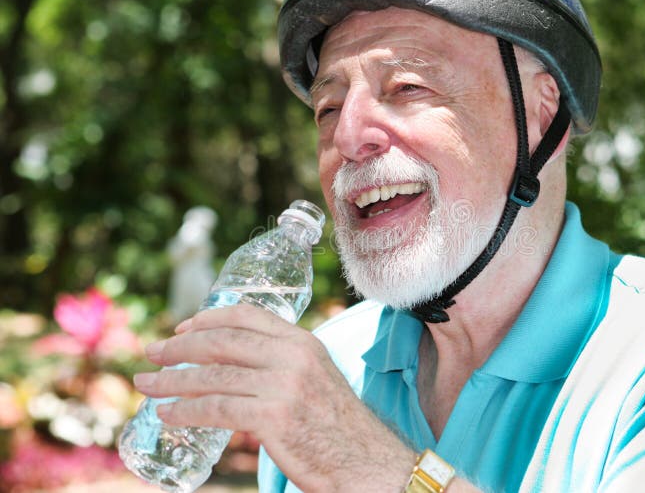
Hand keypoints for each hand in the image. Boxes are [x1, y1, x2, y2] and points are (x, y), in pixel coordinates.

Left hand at [132, 304, 415, 491]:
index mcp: (303, 342)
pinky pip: (216, 409)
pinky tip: (168, 415)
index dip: (208, 318)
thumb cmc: (336, 427)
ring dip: (172, 380)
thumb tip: (233, 366)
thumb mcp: (314, 379)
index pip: (247, 315)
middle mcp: (293, 356)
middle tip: (153, 353)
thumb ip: (280, 365)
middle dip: (181, 347)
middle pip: (223, 341)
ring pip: (213, 376)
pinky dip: (185, 411)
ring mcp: (284, 386)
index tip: (182, 328)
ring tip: (147, 385)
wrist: (366, 461)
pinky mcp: (274, 418)